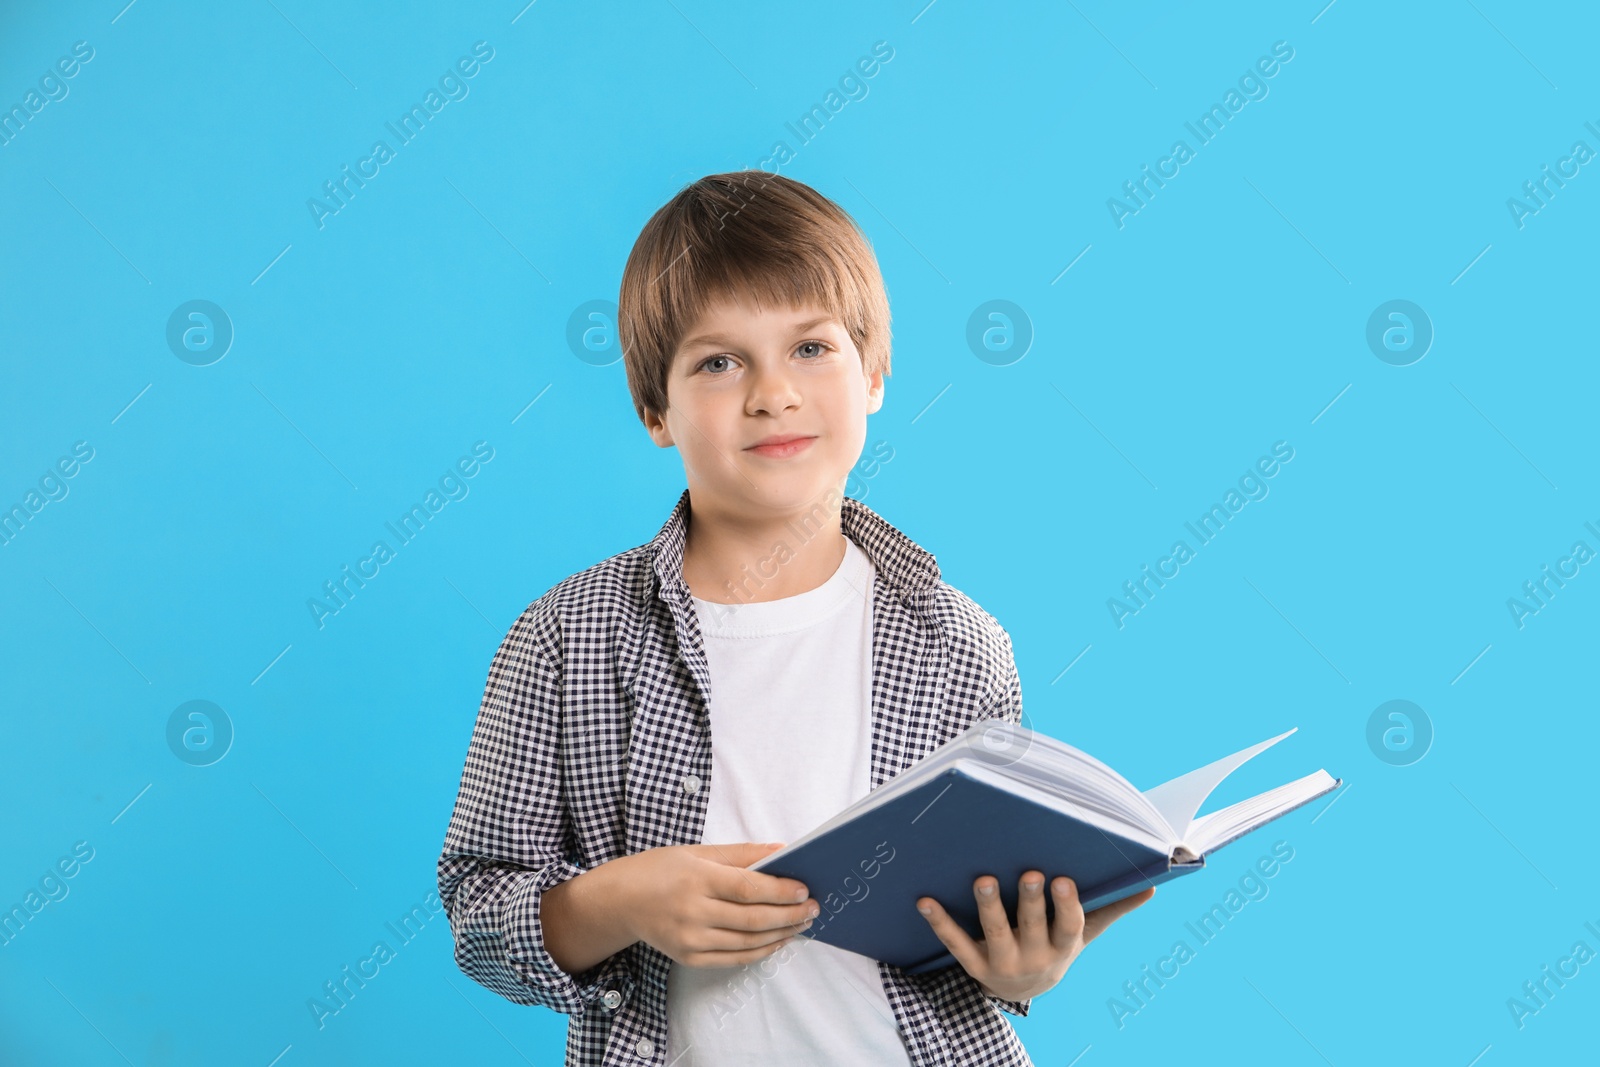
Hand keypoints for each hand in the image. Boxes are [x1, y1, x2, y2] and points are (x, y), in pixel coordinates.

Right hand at [613, 842, 819, 967]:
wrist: (619, 902)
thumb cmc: (659, 870)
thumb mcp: (697, 851)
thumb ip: (742, 853)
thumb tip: (782, 849)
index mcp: (696, 878)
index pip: (748, 888)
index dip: (781, 891)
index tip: (804, 889)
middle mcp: (692, 912)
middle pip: (752, 919)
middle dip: (789, 915)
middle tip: (813, 908)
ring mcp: (690, 939)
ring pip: (747, 943)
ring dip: (780, 934)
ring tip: (801, 924)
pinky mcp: (689, 958)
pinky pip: (734, 959)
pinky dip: (761, 951)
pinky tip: (777, 940)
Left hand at [916, 872, 1154, 1002]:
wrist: (1023, 989)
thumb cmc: (1057, 945)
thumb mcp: (1085, 932)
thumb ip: (1113, 908)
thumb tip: (1152, 886)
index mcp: (1063, 946)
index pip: (1069, 927)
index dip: (1067, 906)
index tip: (1065, 880)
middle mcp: (1035, 956)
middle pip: (1033, 926)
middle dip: (1030, 901)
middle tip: (1028, 873)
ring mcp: (1003, 962)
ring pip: (996, 933)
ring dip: (989, 906)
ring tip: (983, 879)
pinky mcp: (975, 964)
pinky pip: (956, 943)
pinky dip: (940, 922)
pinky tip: (924, 900)